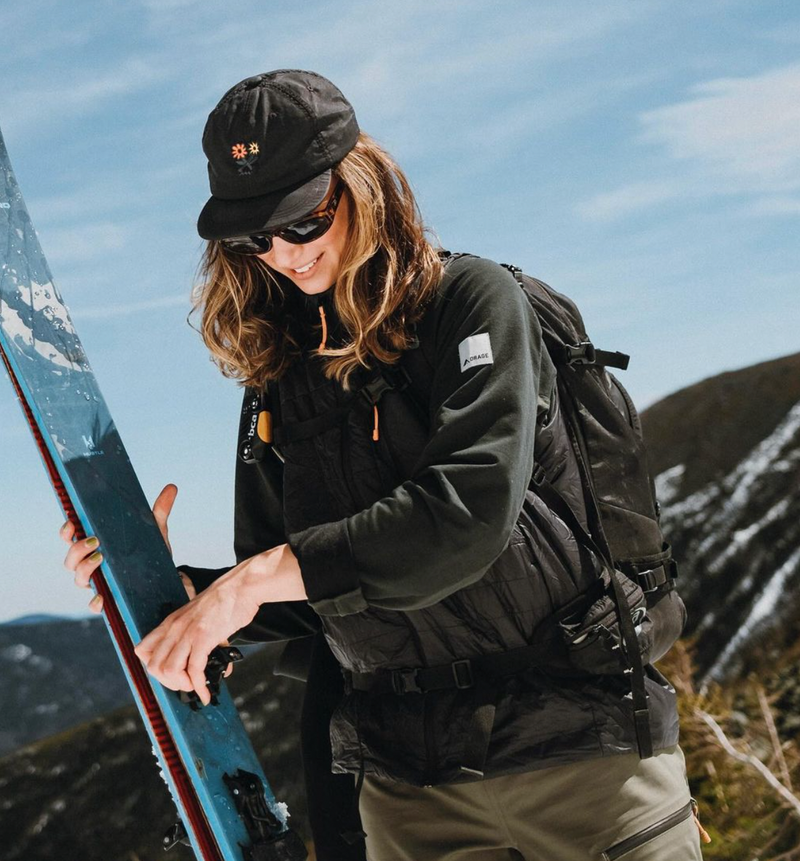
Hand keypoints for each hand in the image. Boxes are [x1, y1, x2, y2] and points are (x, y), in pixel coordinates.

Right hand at [61, 484, 180, 613]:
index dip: (66, 531)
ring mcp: (99, 583)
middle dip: (76, 549)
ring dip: (84, 569)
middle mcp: (92, 565)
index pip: (71, 538)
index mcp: (96, 546)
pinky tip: (102, 597)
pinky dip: (95, 602)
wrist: (166, 579)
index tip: (72, 522)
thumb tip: (172, 487)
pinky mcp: (110, 600)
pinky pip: (95, 605)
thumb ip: (160, 511)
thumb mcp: (155, 531)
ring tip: (100, 558)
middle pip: (70, 560)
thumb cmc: (151, 553)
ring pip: (78, 579)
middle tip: (94, 541)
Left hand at [134, 544, 305, 704]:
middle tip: (185, 684)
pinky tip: (206, 693)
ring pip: (169, 670)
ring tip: (196, 685)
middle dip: (168, 683)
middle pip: (154, 666)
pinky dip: (199, 687)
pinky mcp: (204, 638)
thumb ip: (195, 633)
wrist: (243, 585)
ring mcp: (188, 633)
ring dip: (182, 685)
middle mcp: (175, 628)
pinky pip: (194, 670)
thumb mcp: (199, 614)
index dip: (153, 668)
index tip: (169, 674)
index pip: (143, 650)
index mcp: (171, 622)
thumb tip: (205, 656)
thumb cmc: (227, 599)